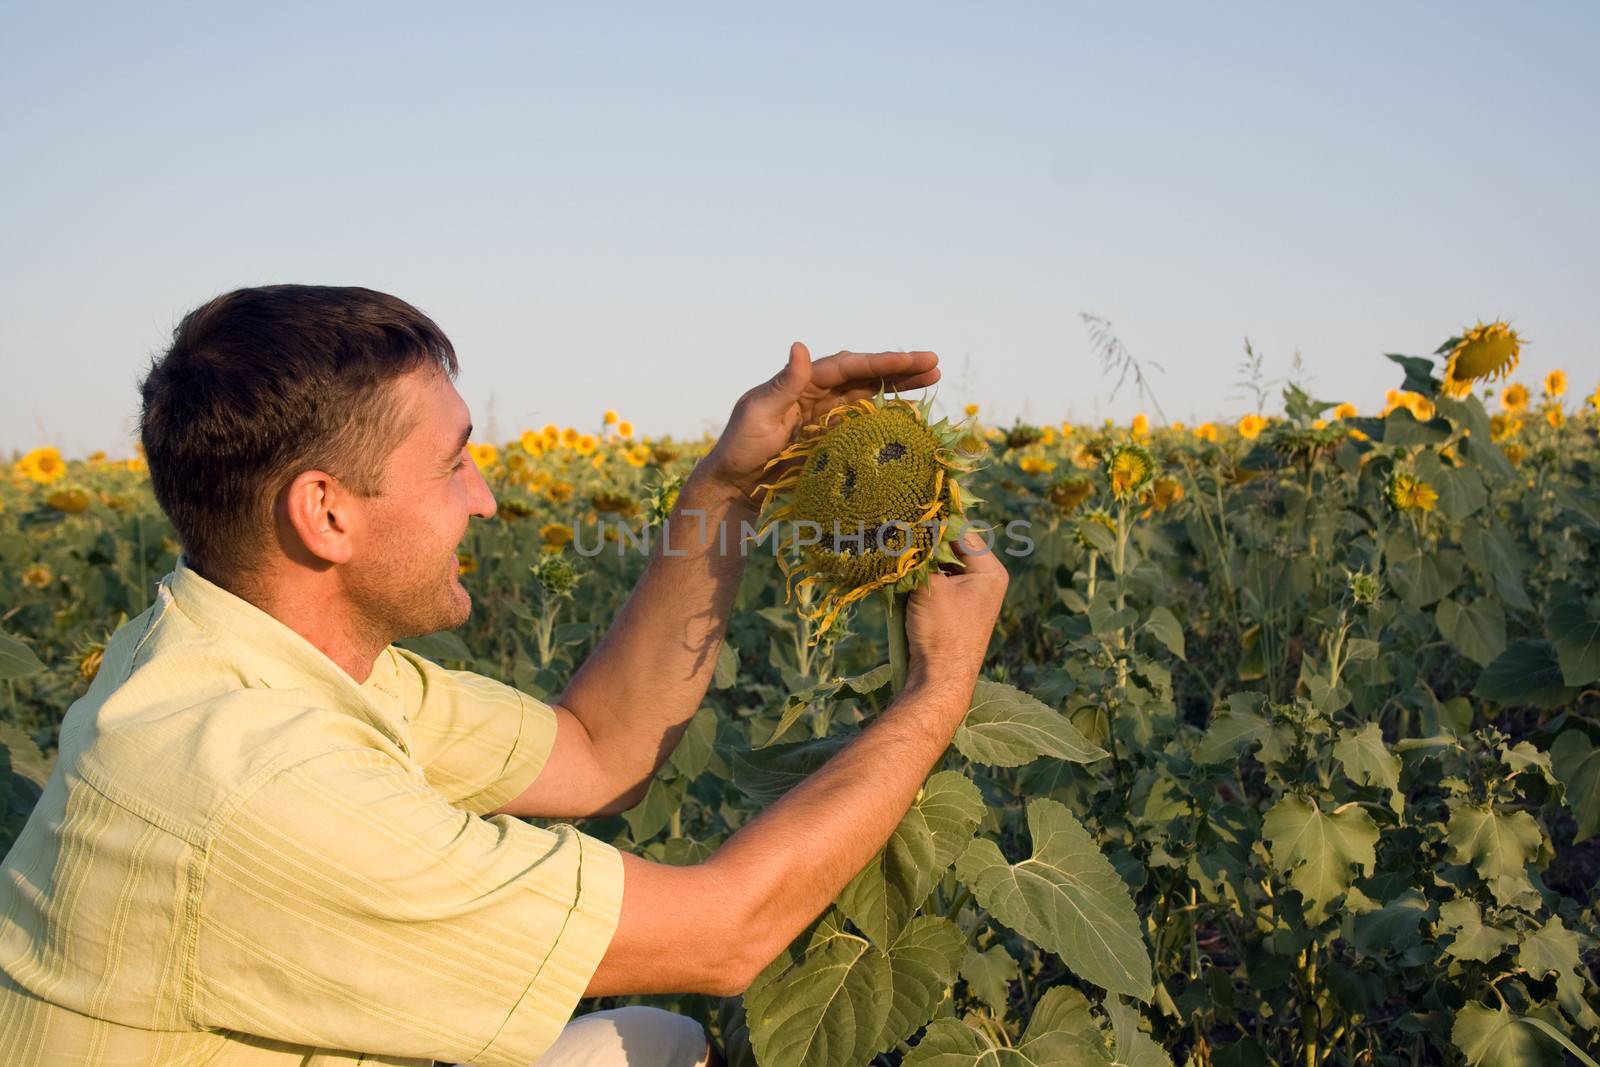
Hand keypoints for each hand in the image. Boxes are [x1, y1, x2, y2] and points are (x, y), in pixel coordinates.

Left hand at [700, 342, 939, 502]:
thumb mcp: (757, 414)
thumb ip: (783, 384)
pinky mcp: (831, 439)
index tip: (913, 360)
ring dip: (899, 387)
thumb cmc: (740, 448)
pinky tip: (910, 413)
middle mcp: (818, 393)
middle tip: (934, 363)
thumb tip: (801, 346)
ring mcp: (826, 416)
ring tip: (933, 379)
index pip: (848, 366)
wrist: (734, 485)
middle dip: (899, 369)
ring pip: (869, 394)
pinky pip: (864, 422)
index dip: (881, 363)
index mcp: (802, 382)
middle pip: (864, 375)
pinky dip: (886, 415)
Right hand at [903, 529, 1008, 696]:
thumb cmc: (942, 632)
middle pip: (952, 546)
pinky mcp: (953, 608)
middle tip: (899, 524)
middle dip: (926, 539)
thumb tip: (909, 523)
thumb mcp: (931, 586)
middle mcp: (985, 580)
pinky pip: (936, 580)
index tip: (912, 505)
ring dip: (920, 558)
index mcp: (990, 571)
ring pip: (941, 563)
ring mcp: (970, 595)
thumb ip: (922, 553)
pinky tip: (899, 569)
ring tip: (896, 544)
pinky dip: (919, 574)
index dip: (937, 519)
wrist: (939, 681)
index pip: (963, 531)